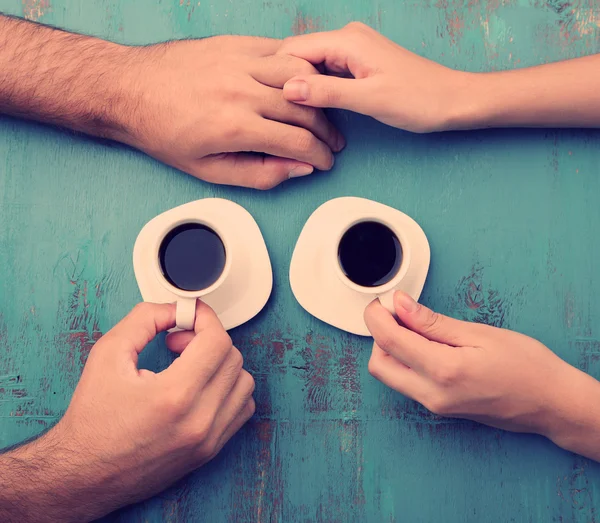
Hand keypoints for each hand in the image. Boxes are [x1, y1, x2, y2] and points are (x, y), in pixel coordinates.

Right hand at [5, 301, 254, 521]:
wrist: (84, 474)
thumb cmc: (92, 420)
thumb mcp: (108, 354)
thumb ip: (145, 320)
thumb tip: (175, 309)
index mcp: (174, 396)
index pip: (217, 341)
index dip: (205, 319)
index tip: (192, 315)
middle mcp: (198, 420)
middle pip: (232, 358)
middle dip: (207, 339)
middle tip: (178, 342)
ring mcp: (208, 439)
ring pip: (243, 382)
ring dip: (221, 364)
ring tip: (189, 366)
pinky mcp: (211, 450)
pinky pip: (242, 408)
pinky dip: (229, 390)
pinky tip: (201, 387)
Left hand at [121, 36, 344, 188]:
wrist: (129, 90)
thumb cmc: (164, 132)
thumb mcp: (208, 171)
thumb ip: (259, 174)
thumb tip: (298, 169)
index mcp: (234, 127)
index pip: (297, 142)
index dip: (319, 156)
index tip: (325, 161)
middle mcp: (240, 91)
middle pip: (304, 110)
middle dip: (326, 131)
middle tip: (331, 142)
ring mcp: (238, 62)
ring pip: (299, 76)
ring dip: (318, 97)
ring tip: (322, 113)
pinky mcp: (234, 44)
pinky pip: (279, 50)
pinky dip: (298, 68)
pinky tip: (302, 83)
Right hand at [279, 22, 470, 132]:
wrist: (452, 100)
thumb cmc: (419, 99)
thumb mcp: (370, 100)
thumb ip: (327, 93)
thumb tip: (288, 89)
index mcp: (347, 40)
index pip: (292, 49)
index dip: (276, 75)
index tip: (268, 102)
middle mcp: (347, 39)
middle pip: (298, 56)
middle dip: (285, 82)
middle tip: (279, 113)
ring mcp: (353, 50)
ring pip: (310, 66)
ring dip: (301, 88)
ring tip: (294, 114)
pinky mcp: (358, 64)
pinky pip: (325, 73)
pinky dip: (316, 90)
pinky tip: (314, 109)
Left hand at [365, 291, 599, 458]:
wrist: (552, 404)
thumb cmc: (527, 367)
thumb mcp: (480, 334)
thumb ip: (433, 322)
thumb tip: (401, 305)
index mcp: (443, 371)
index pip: (389, 341)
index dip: (377, 316)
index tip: (379, 301)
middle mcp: (433, 394)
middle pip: (379, 364)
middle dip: (378, 335)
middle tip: (394, 312)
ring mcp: (435, 406)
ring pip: (391, 376)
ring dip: (391, 349)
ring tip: (414, 325)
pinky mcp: (439, 408)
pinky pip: (407, 383)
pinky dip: (405, 361)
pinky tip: (424, 344)